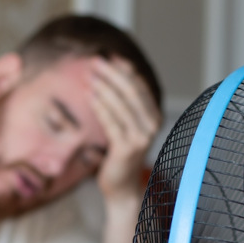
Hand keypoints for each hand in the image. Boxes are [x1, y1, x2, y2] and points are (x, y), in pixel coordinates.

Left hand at [89, 56, 161, 202]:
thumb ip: (123, 104)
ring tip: (89, 76)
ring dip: (103, 87)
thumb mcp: (126, 125)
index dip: (125, 69)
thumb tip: (110, 73)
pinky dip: (101, 107)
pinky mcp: (127, 148)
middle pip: (131, 92)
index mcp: (154, 116)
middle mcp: (152, 125)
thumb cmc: (120, 152)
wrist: (121, 186)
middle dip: (112, 74)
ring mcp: (141, 137)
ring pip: (121, 105)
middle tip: (95, 61)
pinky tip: (90, 96)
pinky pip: (112, 123)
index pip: (140, 86)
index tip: (109, 56)